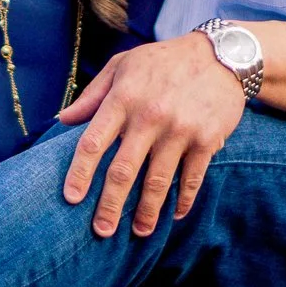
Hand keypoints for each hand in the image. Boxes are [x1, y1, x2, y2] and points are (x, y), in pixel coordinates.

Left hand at [57, 34, 245, 237]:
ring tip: (139, 232)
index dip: (79, 173)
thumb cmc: (164, 60)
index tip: (71, 199)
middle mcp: (149, 116)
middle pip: (123, 171)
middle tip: (101, 231)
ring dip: (147, 212)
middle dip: (109, 206)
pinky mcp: (206, 140)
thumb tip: (63, 120)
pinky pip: (192, 178)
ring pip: (157, 182)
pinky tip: (175, 215)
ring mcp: (180, 130)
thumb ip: (93, 94)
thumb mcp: (123, 65)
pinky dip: (183, 199)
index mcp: (123, 98)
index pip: (93, 142)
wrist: (221, 54)